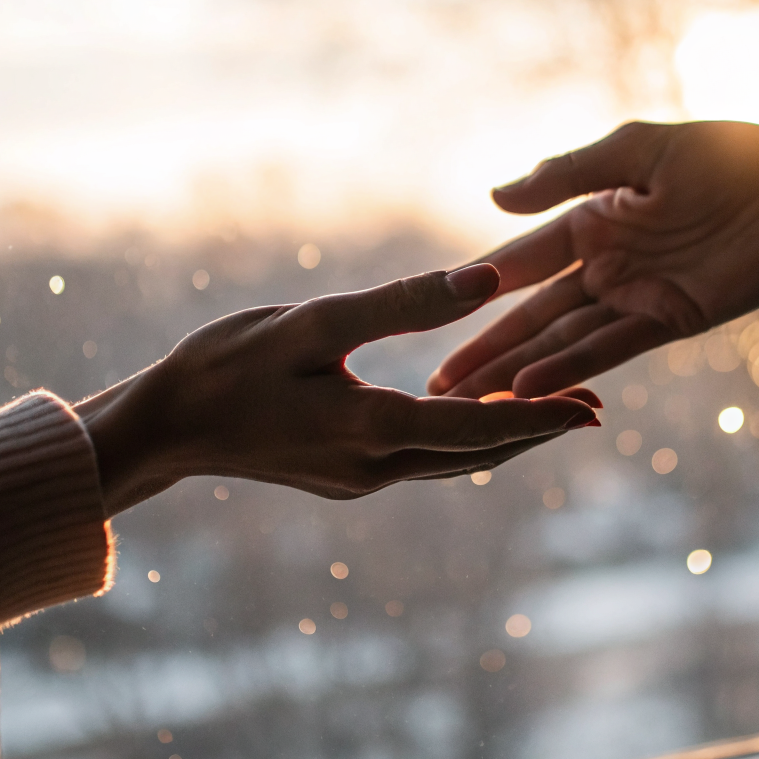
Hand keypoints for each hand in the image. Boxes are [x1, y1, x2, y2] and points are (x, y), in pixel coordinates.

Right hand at [76, 264, 598, 514]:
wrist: (162, 429)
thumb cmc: (225, 366)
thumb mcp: (312, 322)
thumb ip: (401, 303)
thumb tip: (484, 278)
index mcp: (372, 431)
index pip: (481, 428)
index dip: (542, 416)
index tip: (594, 407)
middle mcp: (375, 469)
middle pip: (478, 451)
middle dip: (536, 428)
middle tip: (595, 407)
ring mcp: (358, 480)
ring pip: (451, 458)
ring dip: (500, 433)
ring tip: (552, 406)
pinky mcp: (344, 477)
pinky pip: (419, 456)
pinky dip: (456, 434)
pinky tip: (472, 407)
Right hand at [427, 120, 758, 399]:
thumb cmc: (720, 154)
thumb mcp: (635, 150)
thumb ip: (567, 175)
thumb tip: (494, 196)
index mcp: (588, 222)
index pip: (519, 265)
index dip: (474, 295)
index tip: (428, 324)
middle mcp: (603, 266)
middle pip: (531, 316)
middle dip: (484, 352)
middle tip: (435, 389)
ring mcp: (634, 297)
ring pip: (562, 341)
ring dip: (516, 372)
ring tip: (469, 403)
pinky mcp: (670, 319)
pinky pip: (612, 348)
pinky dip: (570, 369)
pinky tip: (529, 390)